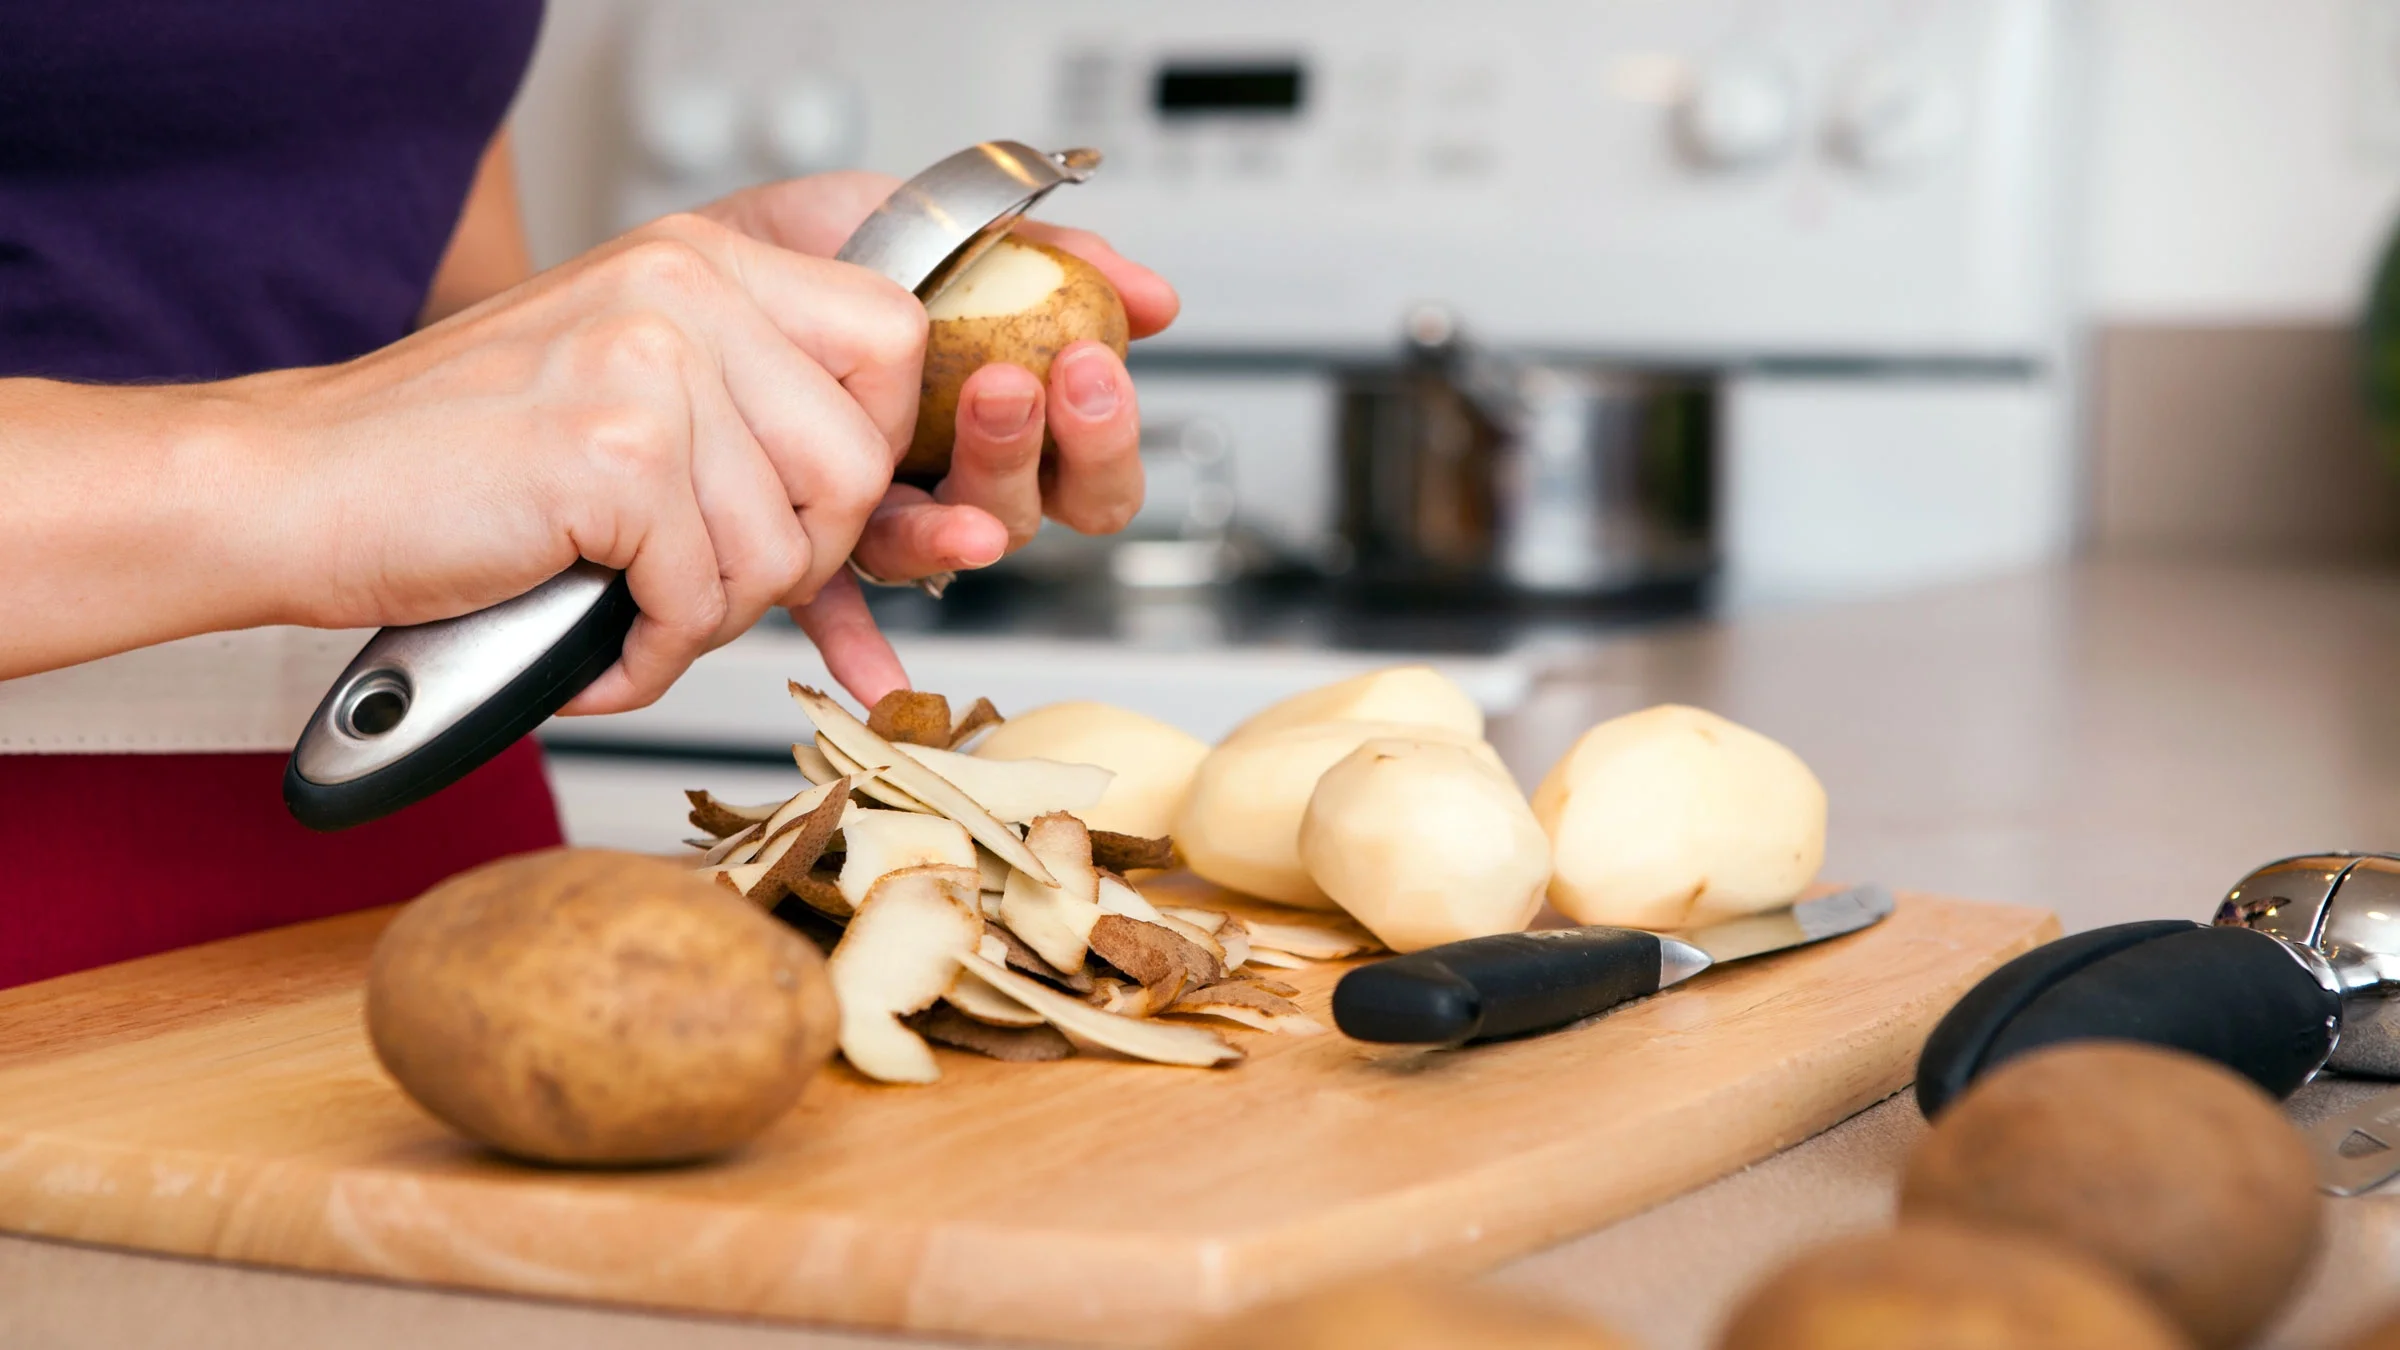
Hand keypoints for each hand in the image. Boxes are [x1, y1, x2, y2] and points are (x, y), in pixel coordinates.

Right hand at [252, 211, 926, 713]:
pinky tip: (593, 643)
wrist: (295, 488)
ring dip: (710, 614)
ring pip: (785, 547)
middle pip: (858, 462)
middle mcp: (686, 291)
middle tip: (704, 581)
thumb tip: (882, 485)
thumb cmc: (455, 459)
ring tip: (628, 607)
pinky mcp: (613, 455)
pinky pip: (701, 599)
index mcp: (704, 262)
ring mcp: (651, 366)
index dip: (870, 448)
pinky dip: (650, 654)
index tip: (803, 505)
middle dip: (797, 556)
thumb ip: (748, 398)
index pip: (890, 341)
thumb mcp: (625, 380)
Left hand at [702, 173, 1179, 699]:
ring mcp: (885, 519)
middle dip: (1031, 455)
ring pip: (940, 549)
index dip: (1105, 435)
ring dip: (955, 522)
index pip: (1093, 474)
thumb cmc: (839, 254)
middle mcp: (956, 488)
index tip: (1091, 364)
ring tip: (932, 454)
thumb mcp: (951, 227)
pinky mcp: (810, 542)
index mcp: (1007, 427)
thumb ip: (1055, 257)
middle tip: (1013, 384)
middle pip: (1030, 514)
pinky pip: (836, 609)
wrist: (716, 257)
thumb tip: (1153, 299)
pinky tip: (880, 679)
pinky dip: (858, 647)